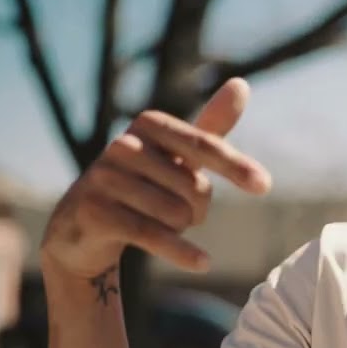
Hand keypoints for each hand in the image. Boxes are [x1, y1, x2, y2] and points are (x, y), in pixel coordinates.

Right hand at [40, 78, 270, 278]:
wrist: (82, 228)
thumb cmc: (142, 186)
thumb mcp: (176, 157)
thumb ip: (210, 128)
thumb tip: (242, 84)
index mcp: (148, 124)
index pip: (203, 146)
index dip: (235, 166)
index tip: (264, 186)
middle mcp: (123, 145)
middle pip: (194, 187)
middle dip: (197, 209)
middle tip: (177, 214)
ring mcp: (104, 178)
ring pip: (177, 213)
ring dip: (181, 229)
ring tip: (161, 225)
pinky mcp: (94, 211)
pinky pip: (153, 234)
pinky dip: (182, 252)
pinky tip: (203, 263)